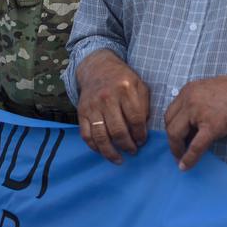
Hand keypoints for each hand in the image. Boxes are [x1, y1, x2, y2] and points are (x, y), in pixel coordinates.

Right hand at [74, 50, 149, 164]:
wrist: (97, 67)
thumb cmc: (122, 79)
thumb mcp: (139, 85)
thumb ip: (144, 105)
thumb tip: (143, 130)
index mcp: (125, 89)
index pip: (135, 119)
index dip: (140, 134)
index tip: (142, 141)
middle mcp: (107, 97)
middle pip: (118, 130)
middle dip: (127, 146)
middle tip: (133, 151)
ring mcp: (93, 105)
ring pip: (101, 136)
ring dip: (111, 152)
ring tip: (119, 159)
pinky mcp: (82, 112)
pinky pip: (86, 135)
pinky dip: (94, 147)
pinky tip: (103, 151)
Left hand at [164, 75, 226, 170]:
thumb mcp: (209, 92)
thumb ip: (196, 104)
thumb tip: (189, 124)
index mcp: (188, 90)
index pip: (170, 112)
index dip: (172, 127)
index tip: (176, 138)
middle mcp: (189, 98)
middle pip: (169, 122)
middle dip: (172, 138)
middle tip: (178, 150)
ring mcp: (199, 112)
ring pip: (176, 133)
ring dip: (176, 148)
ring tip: (181, 157)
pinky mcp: (212, 126)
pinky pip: (195, 145)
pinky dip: (189, 158)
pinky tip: (185, 166)